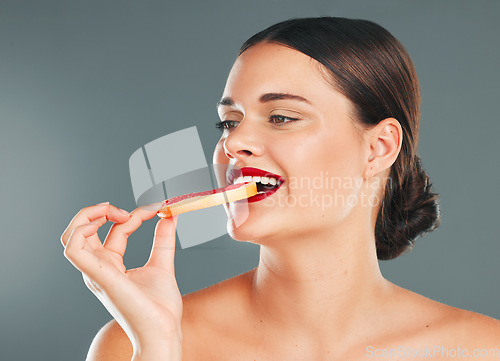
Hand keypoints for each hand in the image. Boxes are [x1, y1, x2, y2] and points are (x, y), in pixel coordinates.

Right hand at [61, 202, 181, 358]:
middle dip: (100, 210)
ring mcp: (95, 272)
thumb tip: (169, 216)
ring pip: (71, 236)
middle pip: (82, 230)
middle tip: (127, 210)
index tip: (155, 211)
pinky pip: (73, 250)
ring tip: (114, 210)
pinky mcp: (98, 276)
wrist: (163, 330)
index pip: (113, 229)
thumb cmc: (160, 308)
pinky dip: (81, 231)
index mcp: (112, 265)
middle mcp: (99, 267)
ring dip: (88, 215)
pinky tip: (102, 223)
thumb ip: (163, 240)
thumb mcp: (162, 263)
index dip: (133, 215)